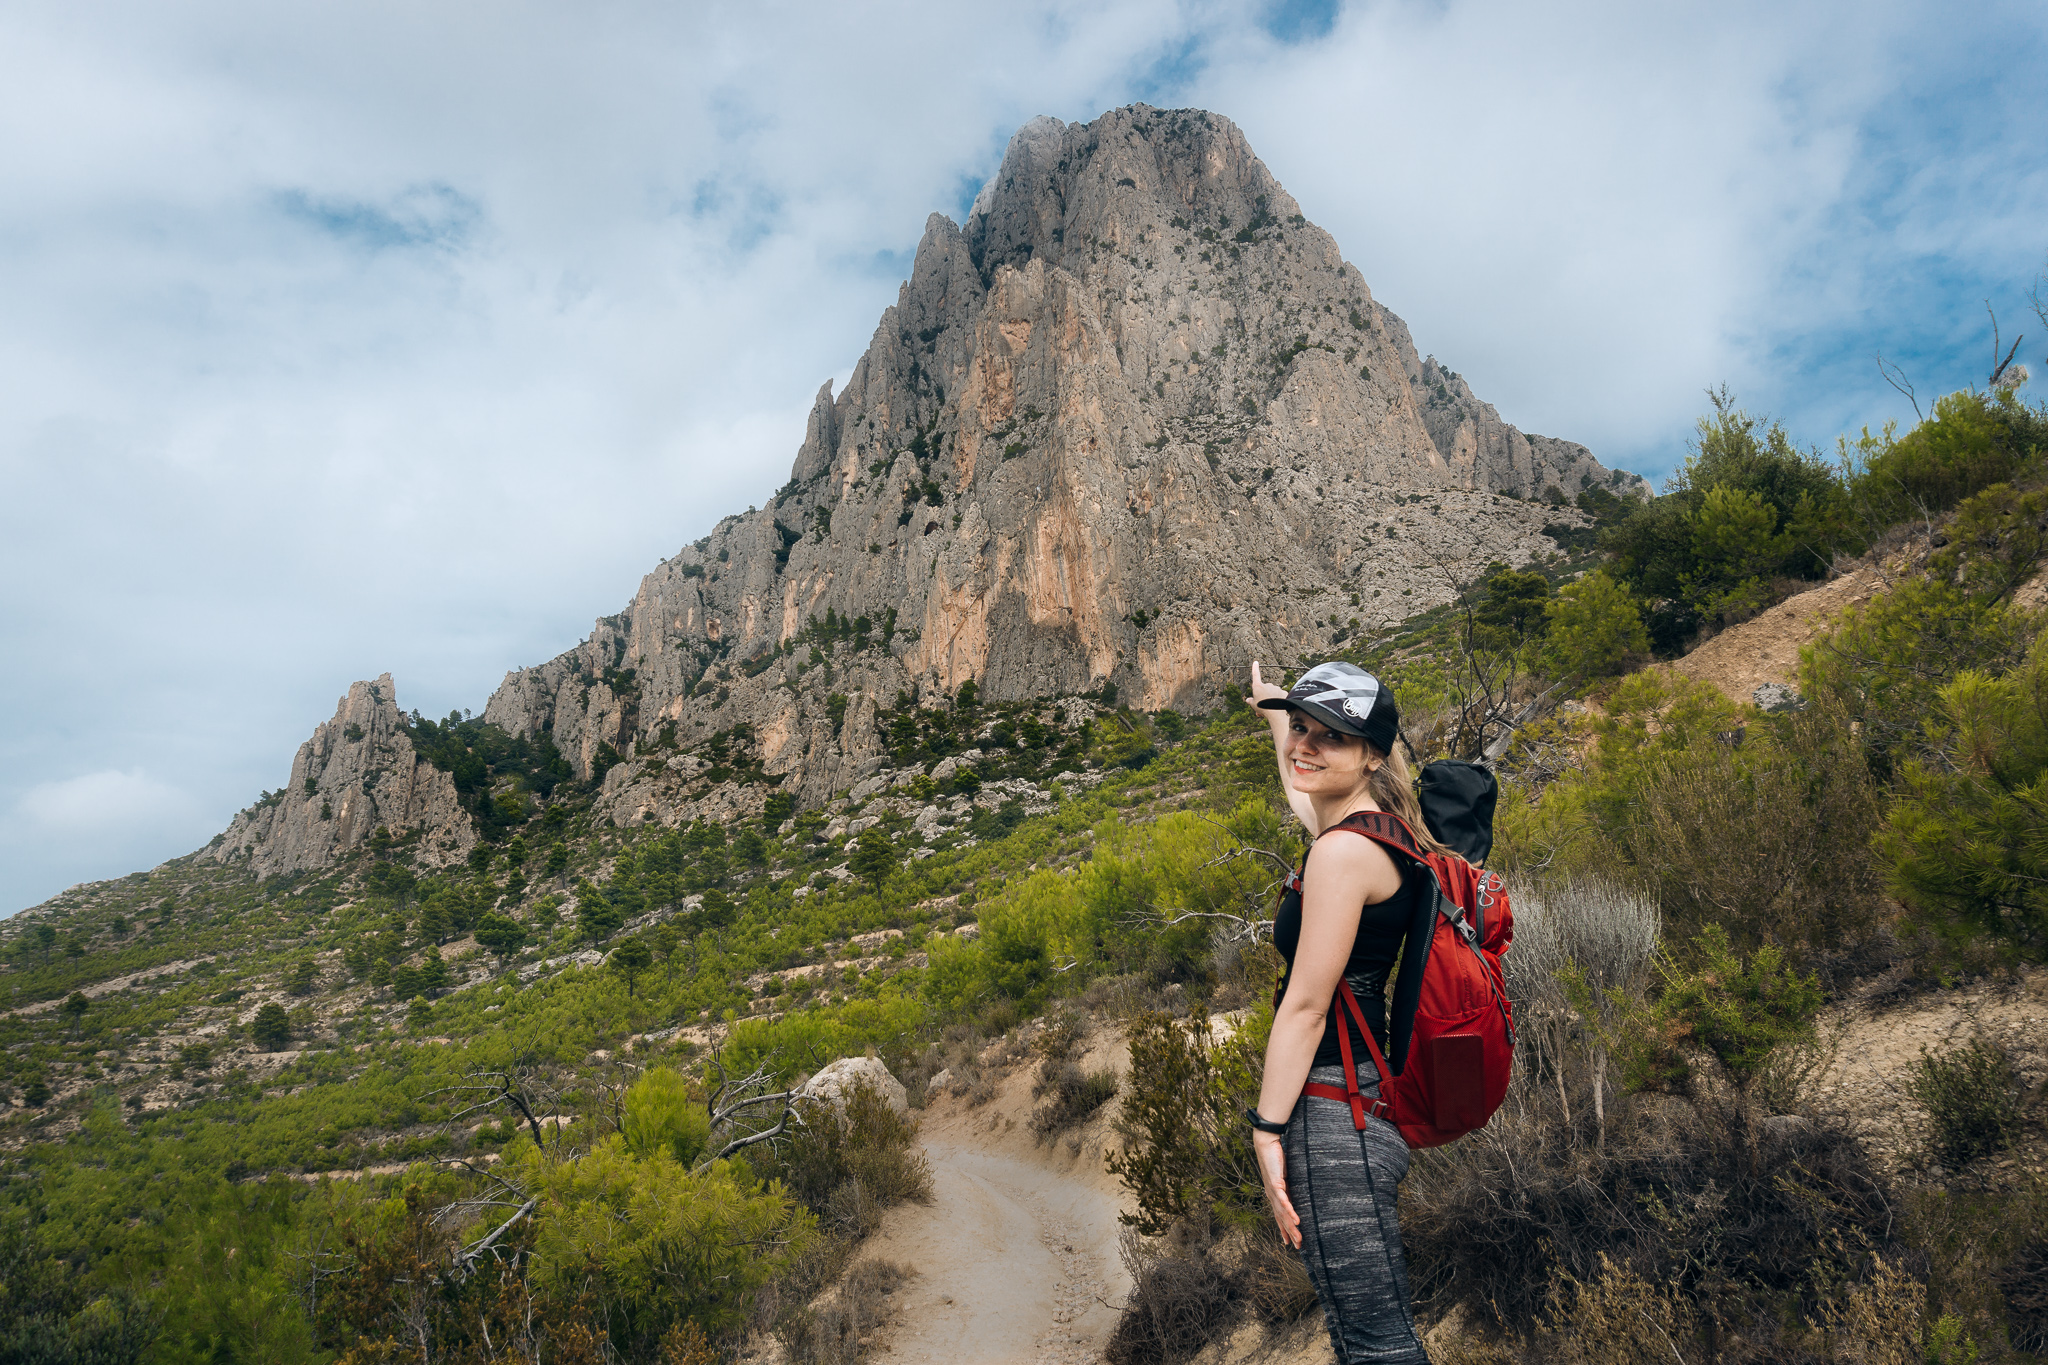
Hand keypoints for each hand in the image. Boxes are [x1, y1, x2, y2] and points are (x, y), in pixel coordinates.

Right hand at [1249, 660, 1287, 710]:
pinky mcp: (1283, 692)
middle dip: (1264, 695)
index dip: (1255, 668)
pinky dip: (1279, 700)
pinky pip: (1280, 696)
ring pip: (1273, 693)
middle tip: (1263, 706)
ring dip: (1271, 699)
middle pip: (1265, 689)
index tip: (1255, 662)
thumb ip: (1251, 701)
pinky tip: (1278, 707)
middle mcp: (1267, 685)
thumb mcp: (1254, 705)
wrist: (1276, 713)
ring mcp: (1276, 688)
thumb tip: (1248, 700)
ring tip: (1270, 708)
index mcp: (1258, 686)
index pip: (1255, 675)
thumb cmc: (1262, 708)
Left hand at [1253, 1130, 1300, 1248]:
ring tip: (1299, 1238)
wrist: (1266, 1142)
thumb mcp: (1287, 1173)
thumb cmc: (1276, 1155)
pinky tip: (1296, 1220)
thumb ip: (1291, 1182)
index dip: (1284, 1229)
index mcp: (1274, 1193)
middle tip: (1297, 1247)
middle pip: (1282, 1218)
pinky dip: (1289, 1211)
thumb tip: (1302, 1187)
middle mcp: (1272, 1195)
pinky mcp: (1275, 1183)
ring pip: (1283, 1213)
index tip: (1289, 1242)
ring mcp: (1272, 1190)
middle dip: (1289, 1233)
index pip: (1280, 1215)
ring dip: (1291, 1227)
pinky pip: (1284, 1200)